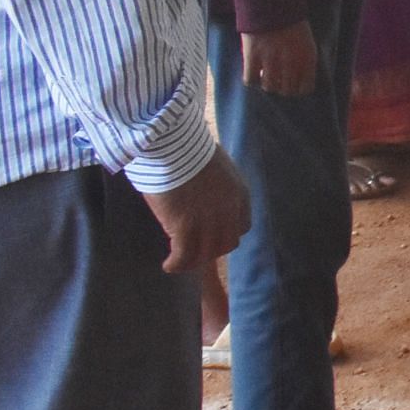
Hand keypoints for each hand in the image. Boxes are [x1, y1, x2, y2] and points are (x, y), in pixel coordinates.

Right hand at [142, 151, 249, 273]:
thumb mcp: (213, 167)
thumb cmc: (186, 147)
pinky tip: (168, 265)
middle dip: (211, 250)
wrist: (173, 144)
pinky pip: (184, 255)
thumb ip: (214, 184)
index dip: (226, 234)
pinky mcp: (185, 226)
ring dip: (193, 260)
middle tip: (194, 251)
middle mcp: (230, 210)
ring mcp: (209, 220)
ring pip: (206, 253)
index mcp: (240, 193)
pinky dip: (177, 264)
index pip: (241, 226)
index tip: (211, 236)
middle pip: (227, 243)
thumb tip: (201, 191)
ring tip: (179, 262)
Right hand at [239, 22, 316, 97]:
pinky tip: (253, 73)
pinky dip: (251, 80)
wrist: (269, 0)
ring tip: (265, 77)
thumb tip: (297, 78)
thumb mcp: (306, 38)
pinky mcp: (252, 56)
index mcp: (308, 57)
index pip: (306, 88)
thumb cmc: (289, 18)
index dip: (298, 89)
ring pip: (269, 87)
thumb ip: (303, 58)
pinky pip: (250, 80)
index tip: (292, 84)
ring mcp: (271, 60)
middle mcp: (291, 61)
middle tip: (277, 81)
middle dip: (282, 88)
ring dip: (267, 84)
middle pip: (287, 90)